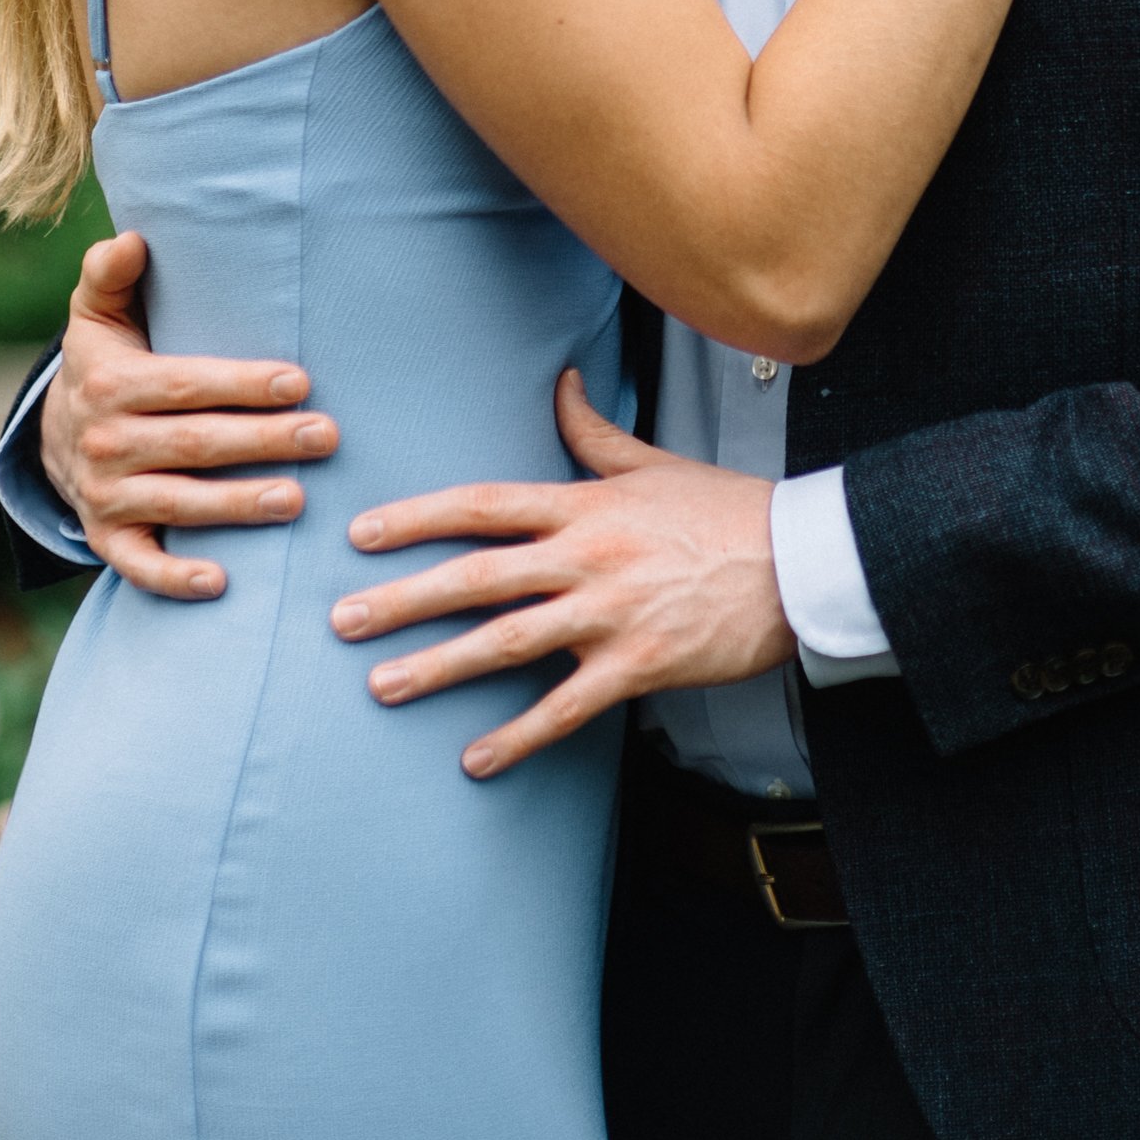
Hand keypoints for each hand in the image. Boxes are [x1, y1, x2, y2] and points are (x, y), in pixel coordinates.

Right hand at [43, 230, 339, 599]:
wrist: (53, 435)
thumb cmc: (106, 362)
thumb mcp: (97, 315)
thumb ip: (111, 274)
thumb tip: (131, 238)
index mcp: (112, 384)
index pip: (186, 385)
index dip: (243, 385)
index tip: (302, 382)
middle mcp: (105, 442)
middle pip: (195, 444)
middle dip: (263, 441)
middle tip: (326, 437)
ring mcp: (105, 494)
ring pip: (179, 503)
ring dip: (237, 506)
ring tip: (297, 500)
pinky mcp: (108, 538)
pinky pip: (139, 565)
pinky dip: (175, 578)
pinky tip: (223, 582)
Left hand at [329, 368, 794, 777]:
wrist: (798, 562)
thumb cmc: (726, 510)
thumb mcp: (653, 462)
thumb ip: (593, 431)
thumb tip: (561, 381)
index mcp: (585, 505)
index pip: (484, 505)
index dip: (418, 517)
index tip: (362, 534)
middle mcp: (587, 557)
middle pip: (477, 576)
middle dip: (403, 598)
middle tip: (341, 620)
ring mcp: (611, 614)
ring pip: (507, 643)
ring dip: (439, 665)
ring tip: (381, 685)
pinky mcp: (639, 664)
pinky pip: (566, 708)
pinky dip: (518, 736)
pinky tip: (475, 758)